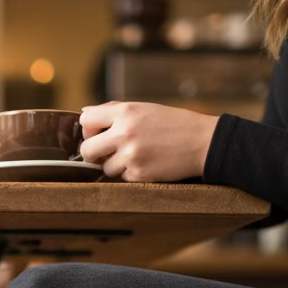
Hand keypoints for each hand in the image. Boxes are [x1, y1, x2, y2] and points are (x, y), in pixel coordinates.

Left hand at [79, 102, 218, 182]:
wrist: (203, 141)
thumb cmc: (172, 124)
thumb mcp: (144, 108)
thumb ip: (114, 111)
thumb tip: (83, 113)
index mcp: (125, 112)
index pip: (86, 120)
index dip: (88, 130)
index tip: (97, 135)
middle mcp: (125, 132)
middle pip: (87, 151)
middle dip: (93, 155)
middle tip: (106, 154)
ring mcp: (131, 155)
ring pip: (105, 168)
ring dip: (116, 166)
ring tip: (138, 156)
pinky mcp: (139, 174)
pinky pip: (122, 179)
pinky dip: (131, 174)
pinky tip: (148, 164)